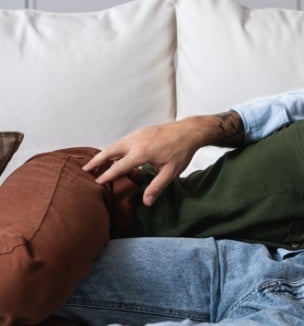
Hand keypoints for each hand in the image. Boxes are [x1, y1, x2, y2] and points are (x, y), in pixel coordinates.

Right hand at [82, 118, 205, 205]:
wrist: (189, 131)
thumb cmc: (181, 151)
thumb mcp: (171, 172)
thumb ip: (157, 187)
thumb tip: (146, 202)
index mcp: (141, 153)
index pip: (118, 167)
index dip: (106, 176)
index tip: (96, 183)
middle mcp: (135, 142)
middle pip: (109, 151)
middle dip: (95, 161)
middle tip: (84, 170)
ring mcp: (137, 135)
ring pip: (114, 145)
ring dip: (104, 154)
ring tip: (95, 164)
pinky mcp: (140, 132)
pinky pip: (122, 141)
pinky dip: (114, 148)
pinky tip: (114, 155)